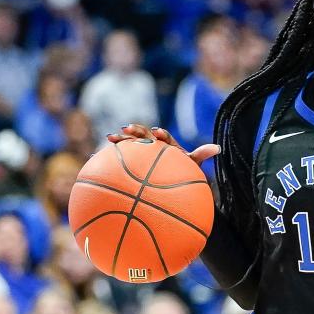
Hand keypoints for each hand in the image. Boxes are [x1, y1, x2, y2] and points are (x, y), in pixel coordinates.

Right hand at [106, 124, 220, 165]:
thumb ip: (201, 155)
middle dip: (135, 133)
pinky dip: (107, 159)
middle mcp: (152, 146)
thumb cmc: (183, 173)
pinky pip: (118, 161)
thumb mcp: (192, 165)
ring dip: (119, 142)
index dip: (160, 134)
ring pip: (128, 146)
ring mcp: (140, 154)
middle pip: (142, 137)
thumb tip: (218, 147)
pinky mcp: (130, 163)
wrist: (172, 184)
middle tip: (126, 129)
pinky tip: (95, 159)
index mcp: (167, 145)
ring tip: (109, 139)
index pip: (164, 137)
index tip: (157, 133)